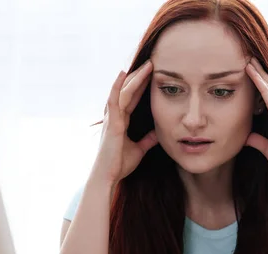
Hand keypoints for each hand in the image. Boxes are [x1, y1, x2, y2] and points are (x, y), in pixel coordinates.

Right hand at [91, 60, 157, 186]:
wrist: (108, 176)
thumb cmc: (120, 164)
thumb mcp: (139, 149)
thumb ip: (147, 140)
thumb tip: (159, 133)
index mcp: (121, 121)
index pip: (133, 99)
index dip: (142, 86)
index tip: (153, 74)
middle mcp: (115, 116)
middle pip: (128, 91)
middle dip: (139, 77)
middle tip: (152, 63)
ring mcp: (112, 118)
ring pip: (123, 91)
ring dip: (135, 77)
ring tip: (147, 65)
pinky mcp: (111, 122)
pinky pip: (114, 100)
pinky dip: (118, 85)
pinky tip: (123, 73)